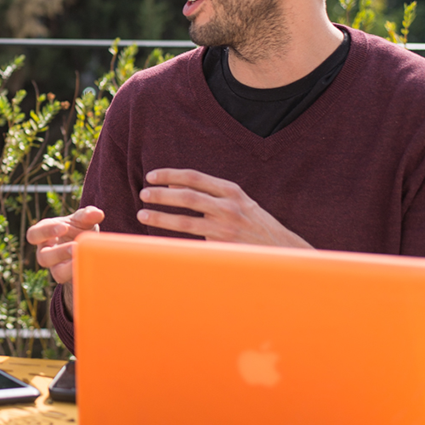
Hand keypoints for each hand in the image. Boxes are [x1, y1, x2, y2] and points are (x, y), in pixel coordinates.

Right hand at [27, 206, 104, 283]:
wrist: (86, 246)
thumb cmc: (78, 229)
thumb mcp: (81, 219)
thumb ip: (87, 215)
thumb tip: (97, 213)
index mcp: (43, 235)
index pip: (34, 235)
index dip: (46, 232)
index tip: (64, 227)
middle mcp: (46, 253)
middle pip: (43, 257)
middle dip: (59, 253)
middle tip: (75, 246)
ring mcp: (57, 268)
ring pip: (58, 273)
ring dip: (71, 268)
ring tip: (85, 259)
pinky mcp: (71, 279)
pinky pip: (74, 281)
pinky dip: (83, 275)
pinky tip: (93, 268)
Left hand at [137, 168, 311, 248]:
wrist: (282, 250)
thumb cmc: (254, 224)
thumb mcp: (237, 202)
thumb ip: (208, 193)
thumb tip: (172, 185)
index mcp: (231, 191)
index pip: (194, 177)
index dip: (169, 174)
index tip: (151, 176)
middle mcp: (229, 206)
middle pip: (187, 196)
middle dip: (161, 195)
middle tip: (143, 194)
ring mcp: (225, 228)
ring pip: (184, 220)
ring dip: (160, 217)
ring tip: (142, 214)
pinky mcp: (222, 247)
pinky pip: (192, 240)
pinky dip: (174, 238)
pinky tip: (159, 238)